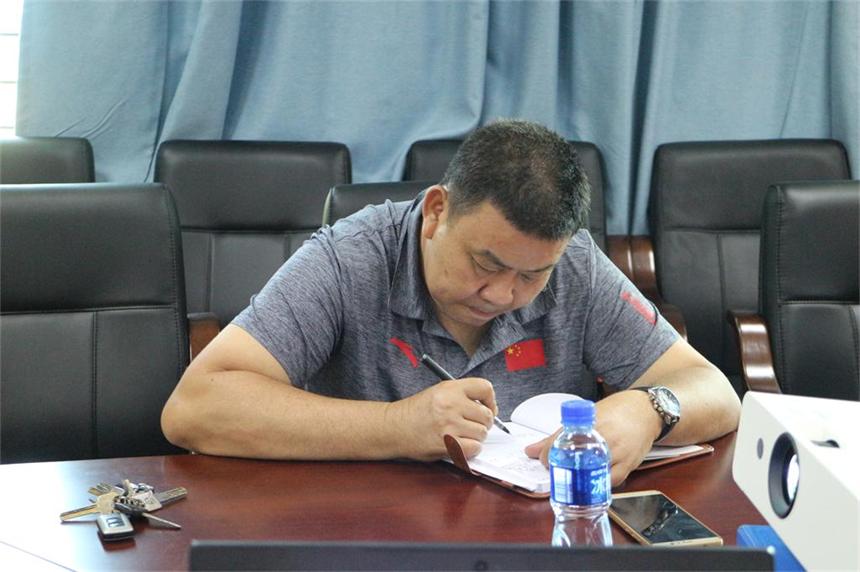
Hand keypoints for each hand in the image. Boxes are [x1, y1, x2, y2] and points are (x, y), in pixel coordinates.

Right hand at [388, 378, 497, 460]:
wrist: (394, 427)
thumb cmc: (416, 411)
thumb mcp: (438, 392)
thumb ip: (462, 396)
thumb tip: (489, 409)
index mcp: (450, 388)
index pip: (485, 388)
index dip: (491, 400)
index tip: (488, 407)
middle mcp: (451, 404)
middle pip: (487, 415)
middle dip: (483, 422)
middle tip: (472, 424)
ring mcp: (449, 425)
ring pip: (482, 433)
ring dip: (476, 437)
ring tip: (462, 435)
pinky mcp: (447, 444)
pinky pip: (474, 448)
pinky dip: (471, 449)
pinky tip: (461, 445)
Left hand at [524, 390, 659, 485]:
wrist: (647, 411)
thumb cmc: (616, 411)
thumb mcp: (586, 416)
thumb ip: (558, 435)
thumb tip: (529, 450)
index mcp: (590, 423)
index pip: (560, 440)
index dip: (546, 453)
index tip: (542, 459)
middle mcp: (603, 438)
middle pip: (574, 459)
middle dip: (561, 469)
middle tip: (556, 471)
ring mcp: (617, 453)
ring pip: (592, 475)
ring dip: (579, 480)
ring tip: (571, 478)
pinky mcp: (628, 466)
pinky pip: (609, 482)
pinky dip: (598, 484)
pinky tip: (591, 481)